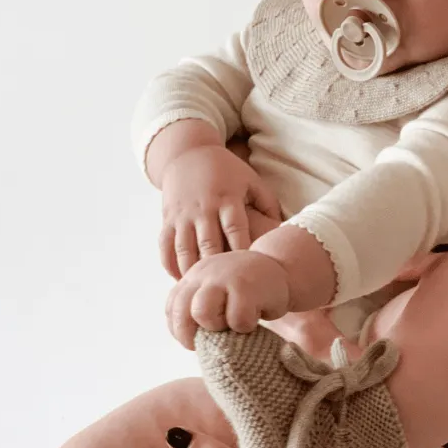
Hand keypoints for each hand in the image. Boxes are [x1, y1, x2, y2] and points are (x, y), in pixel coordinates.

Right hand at [160, 145, 280, 278]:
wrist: (188, 154)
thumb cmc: (226, 172)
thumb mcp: (251, 180)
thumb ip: (268, 204)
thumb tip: (282, 230)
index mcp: (227, 198)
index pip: (235, 229)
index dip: (241, 251)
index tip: (248, 273)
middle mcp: (203, 208)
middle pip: (209, 244)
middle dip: (217, 269)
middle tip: (226, 291)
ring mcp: (182, 214)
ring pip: (184, 250)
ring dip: (192, 273)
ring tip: (203, 293)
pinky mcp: (167, 219)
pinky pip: (165, 247)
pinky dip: (171, 266)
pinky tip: (182, 281)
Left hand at [165, 250, 291, 348]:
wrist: (282, 267)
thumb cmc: (248, 289)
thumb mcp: (219, 289)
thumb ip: (201, 304)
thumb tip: (188, 337)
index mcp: (195, 276)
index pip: (173, 307)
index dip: (180, 330)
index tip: (195, 340)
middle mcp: (205, 273)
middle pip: (181, 311)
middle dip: (191, 334)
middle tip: (210, 340)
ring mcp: (224, 278)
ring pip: (202, 313)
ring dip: (216, 327)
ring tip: (233, 323)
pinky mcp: (246, 287)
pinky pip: (236, 320)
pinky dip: (246, 326)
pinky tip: (256, 314)